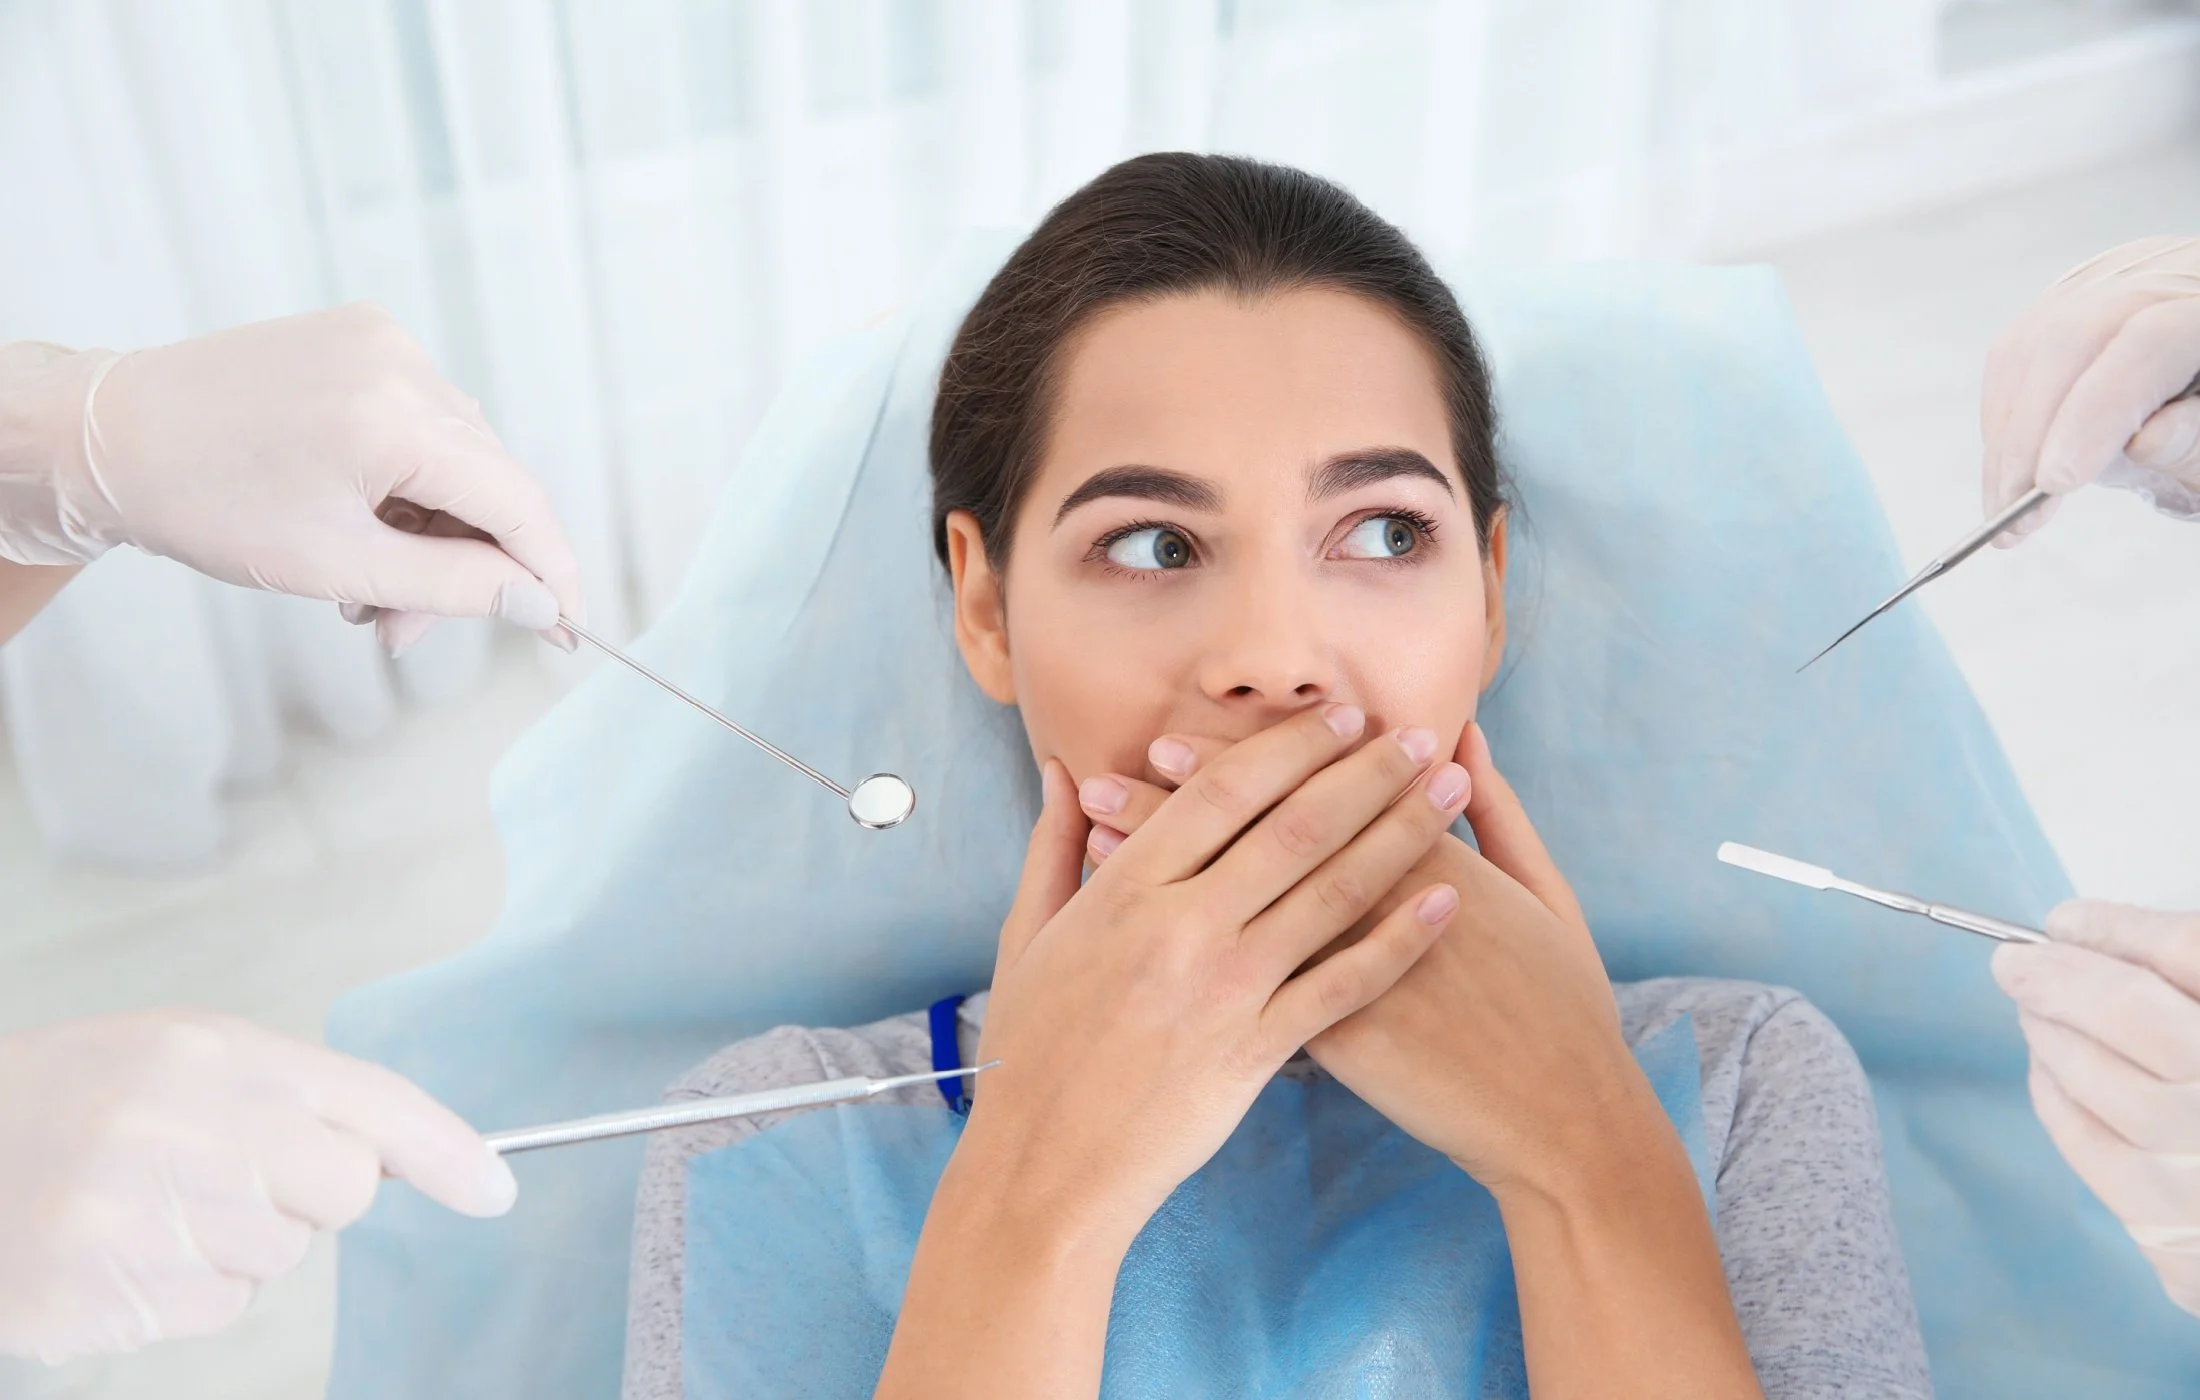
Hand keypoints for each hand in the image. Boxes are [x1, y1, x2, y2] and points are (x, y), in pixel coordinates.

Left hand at [0, 308, 582, 652]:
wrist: (109, 438)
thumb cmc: (204, 502)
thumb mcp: (340, 566)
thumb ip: (457, 586)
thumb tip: (540, 602)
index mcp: (396, 417)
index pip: (518, 501)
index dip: (551, 570)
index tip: (567, 623)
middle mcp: (401, 363)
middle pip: (488, 481)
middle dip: (466, 564)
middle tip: (406, 629)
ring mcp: (382, 341)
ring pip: (457, 455)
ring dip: (433, 527)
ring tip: (368, 580)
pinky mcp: (361, 336)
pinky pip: (422, 420)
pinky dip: (408, 479)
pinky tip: (364, 517)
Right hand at [0, 1009, 516, 1362]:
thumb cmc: (75, 1098)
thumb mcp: (186, 1057)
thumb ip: (298, 1093)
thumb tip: (416, 1160)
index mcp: (215, 1055)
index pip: (371, 1102)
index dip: (448, 1150)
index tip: (494, 1190)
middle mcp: (192, 1128)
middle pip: (344, 1190)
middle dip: (306, 1191)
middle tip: (222, 1168)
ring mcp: (151, 1216)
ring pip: (282, 1256)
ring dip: (238, 1242)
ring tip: (153, 1201)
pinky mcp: (117, 1292)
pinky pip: (220, 1306)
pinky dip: (187, 1287)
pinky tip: (126, 1246)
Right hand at [879, 706, 1467, 1399]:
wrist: (1045, 1168)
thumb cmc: (1032, 1051)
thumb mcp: (1028, 937)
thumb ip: (1054, 847)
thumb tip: (1063, 770)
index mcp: (1124, 891)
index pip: (1223, 791)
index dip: (1291, 747)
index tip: (1344, 718)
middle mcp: (1180, 929)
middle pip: (1294, 827)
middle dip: (1367, 773)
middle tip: (1419, 736)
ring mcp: (1224, 991)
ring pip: (1332, 893)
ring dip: (1403, 834)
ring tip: (1453, 794)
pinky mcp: (1256, 1052)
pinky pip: (1344, 985)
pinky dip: (1400, 940)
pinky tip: (1448, 903)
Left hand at [1083, 722, 1758, 1396]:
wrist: (1562, 1115)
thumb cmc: (1560, 1003)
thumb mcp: (1543, 893)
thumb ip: (1498, 814)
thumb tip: (1468, 744)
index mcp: (1425, 862)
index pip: (1314, 795)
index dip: (1234, 770)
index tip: (1171, 742)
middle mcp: (1376, 909)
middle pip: (1257, 845)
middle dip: (1175, 814)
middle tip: (1105, 780)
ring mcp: (1353, 977)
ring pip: (1239, 910)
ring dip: (1169, 881)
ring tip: (1099, 853)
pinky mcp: (1340, 1041)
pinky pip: (1249, 990)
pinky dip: (1192, 957)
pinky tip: (1143, 943)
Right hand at [1981, 235, 2199, 543]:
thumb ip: (2195, 440)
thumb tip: (2144, 441)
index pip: (2149, 341)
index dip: (2095, 412)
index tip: (2054, 482)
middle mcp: (2165, 276)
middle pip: (2071, 339)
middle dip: (2030, 434)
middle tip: (2015, 508)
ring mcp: (2110, 279)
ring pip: (2029, 347)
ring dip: (2006, 435)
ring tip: (2007, 502)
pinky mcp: (2070, 298)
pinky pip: (2014, 353)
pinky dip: (2004, 416)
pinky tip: (2010, 463)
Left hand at [1992, 900, 2199, 1316]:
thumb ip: (2180, 975)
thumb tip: (2089, 937)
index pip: (2187, 952)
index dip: (2118, 929)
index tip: (2068, 921)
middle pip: (2132, 1012)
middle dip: (2060, 976)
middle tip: (2014, 961)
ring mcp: (2197, 1163)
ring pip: (2094, 1075)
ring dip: (2048, 1032)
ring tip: (2033, 1010)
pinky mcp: (2169, 1226)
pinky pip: (2083, 1140)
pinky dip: (2053, 1093)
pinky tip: (2047, 1067)